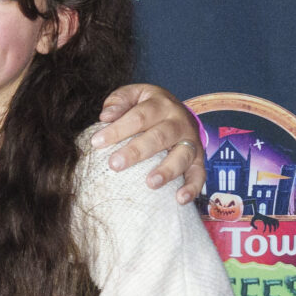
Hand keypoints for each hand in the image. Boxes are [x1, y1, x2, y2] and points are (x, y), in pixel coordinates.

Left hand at [91, 83, 202, 201]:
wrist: (179, 111)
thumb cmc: (149, 106)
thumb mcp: (135, 95)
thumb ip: (119, 102)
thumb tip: (106, 117)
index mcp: (161, 104)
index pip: (138, 117)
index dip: (118, 129)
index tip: (96, 142)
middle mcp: (179, 122)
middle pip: (159, 136)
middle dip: (137, 151)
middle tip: (115, 165)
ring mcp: (191, 141)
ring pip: (181, 156)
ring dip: (167, 171)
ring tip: (150, 183)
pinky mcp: (198, 158)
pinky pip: (199, 174)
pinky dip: (192, 187)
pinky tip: (180, 199)